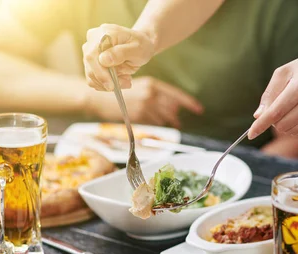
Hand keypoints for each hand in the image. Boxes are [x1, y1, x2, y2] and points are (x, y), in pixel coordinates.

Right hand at [82, 24, 155, 90]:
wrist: (139, 45)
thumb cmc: (140, 45)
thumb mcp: (137, 48)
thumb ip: (121, 52)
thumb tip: (103, 60)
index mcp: (102, 34)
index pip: (92, 56)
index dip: (100, 74)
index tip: (112, 86)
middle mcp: (91, 41)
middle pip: (90, 68)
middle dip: (107, 81)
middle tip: (126, 83)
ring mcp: (89, 52)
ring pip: (91, 77)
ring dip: (108, 84)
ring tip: (126, 80)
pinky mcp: (91, 63)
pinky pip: (94, 80)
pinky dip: (107, 84)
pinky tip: (120, 79)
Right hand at [86, 77, 202, 127]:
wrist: (99, 97)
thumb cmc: (119, 90)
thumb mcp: (139, 86)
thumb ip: (155, 95)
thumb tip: (171, 106)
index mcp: (153, 84)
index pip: (176, 95)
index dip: (189, 103)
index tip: (199, 110)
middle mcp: (150, 95)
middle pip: (171, 108)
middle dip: (175, 116)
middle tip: (178, 122)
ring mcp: (144, 106)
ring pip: (163, 118)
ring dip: (166, 122)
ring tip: (168, 125)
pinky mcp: (137, 116)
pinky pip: (154, 123)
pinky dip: (156, 124)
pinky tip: (154, 123)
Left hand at [248, 48, 297, 139]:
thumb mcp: (287, 71)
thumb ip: (270, 93)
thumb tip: (258, 115)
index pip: (275, 112)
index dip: (260, 125)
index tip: (250, 134)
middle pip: (281, 125)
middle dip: (273, 121)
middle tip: (277, 107)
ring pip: (290, 130)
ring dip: (283, 124)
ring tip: (290, 107)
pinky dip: (294, 126)